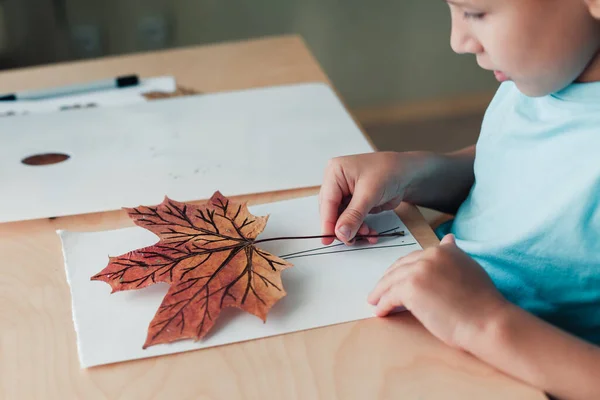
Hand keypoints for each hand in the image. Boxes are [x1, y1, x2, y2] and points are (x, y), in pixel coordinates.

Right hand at [319, 151, 425, 244]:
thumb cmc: (388, 171)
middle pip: (332, 211)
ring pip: (342, 218)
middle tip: (350, 241)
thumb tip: (341, 233)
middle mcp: (337, 182)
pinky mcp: (354, 202)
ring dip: (353, 230)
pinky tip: (369, 233)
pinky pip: (352, 220)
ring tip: (366, 234)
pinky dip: (360, 228)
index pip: (327, 201)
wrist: (407, 174)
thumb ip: (353, 215)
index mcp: (335, 173)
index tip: (328, 240)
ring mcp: (345, 193)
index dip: (327, 222)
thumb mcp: (369, 193)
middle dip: (343, 227)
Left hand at [367, 234, 508, 348]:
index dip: (405, 269)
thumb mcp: (469, 268)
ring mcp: (419, 270)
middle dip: (389, 279)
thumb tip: (448, 238)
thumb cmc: (482, 303)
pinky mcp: (410, 289)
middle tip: (380, 289)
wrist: (488, 321)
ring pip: (391, 281)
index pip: (415, 258)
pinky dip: (383, 304)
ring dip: (381, 292)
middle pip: (400, 267)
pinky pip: (390, 296)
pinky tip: (381, 311)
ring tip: (375, 301)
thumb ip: (453, 254)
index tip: (398, 278)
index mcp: (443, 250)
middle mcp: (430, 255)